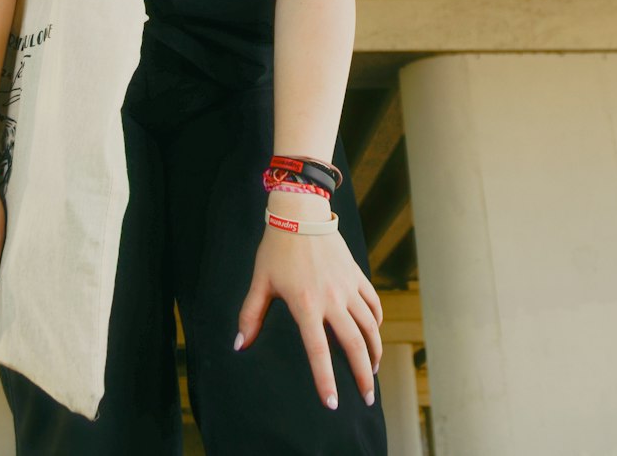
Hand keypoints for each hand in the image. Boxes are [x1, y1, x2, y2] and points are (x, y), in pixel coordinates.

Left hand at [235, 212, 382, 410]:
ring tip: (373, 371)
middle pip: (354, 346)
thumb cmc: (276, 248)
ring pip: (370, 328)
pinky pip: (373, 304)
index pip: (319, 352)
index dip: (326, 381)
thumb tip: (239, 344)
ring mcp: (348, 287)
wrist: (300, 212)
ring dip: (374, 352)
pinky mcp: (357, 275)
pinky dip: (377, 323)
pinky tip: (374, 335)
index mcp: (306, 305)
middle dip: (362, 376)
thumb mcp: (260, 281)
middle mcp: (332, 299)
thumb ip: (250, 315)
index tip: (332, 403)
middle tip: (367, 398)